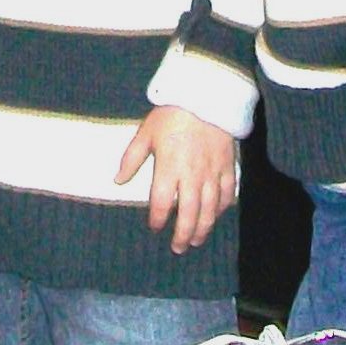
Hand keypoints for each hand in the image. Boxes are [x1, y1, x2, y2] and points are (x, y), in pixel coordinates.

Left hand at [117, 106, 237, 254]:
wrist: (205, 96)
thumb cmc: (171, 114)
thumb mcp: (145, 133)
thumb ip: (131, 159)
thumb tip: (118, 180)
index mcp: (169, 168)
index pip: (162, 203)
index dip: (158, 219)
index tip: (155, 226)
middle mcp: (191, 175)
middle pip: (188, 214)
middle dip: (182, 234)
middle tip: (178, 248)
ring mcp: (212, 173)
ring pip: (209, 210)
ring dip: (203, 228)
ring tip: (196, 240)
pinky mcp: (227, 166)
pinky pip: (226, 194)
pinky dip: (222, 208)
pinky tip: (216, 215)